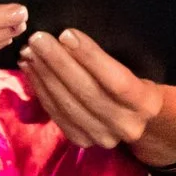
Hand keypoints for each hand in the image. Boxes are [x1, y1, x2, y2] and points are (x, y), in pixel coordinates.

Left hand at [20, 28, 164, 152]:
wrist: (140, 121)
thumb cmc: (137, 84)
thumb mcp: (137, 70)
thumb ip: (110, 61)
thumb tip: (68, 39)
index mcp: (146, 102)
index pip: (117, 80)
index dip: (90, 57)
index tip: (66, 34)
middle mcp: (126, 125)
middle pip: (87, 92)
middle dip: (58, 63)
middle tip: (38, 39)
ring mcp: (102, 137)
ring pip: (67, 105)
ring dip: (44, 76)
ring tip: (29, 52)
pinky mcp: (82, 141)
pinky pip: (56, 114)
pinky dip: (41, 91)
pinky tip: (31, 71)